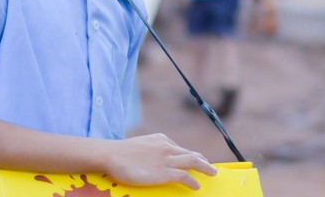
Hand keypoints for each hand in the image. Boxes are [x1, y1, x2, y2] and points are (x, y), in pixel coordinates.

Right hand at [101, 133, 216, 189]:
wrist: (111, 155)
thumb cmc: (120, 153)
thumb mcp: (140, 145)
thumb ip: (150, 150)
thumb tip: (151, 158)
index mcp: (161, 139)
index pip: (180, 148)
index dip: (190, 154)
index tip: (196, 158)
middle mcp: (167, 147)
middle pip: (191, 153)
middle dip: (202, 160)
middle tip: (210, 166)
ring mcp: (167, 159)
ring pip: (193, 161)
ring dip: (205, 167)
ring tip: (213, 173)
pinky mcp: (164, 172)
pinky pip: (185, 176)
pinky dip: (193, 181)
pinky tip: (197, 186)